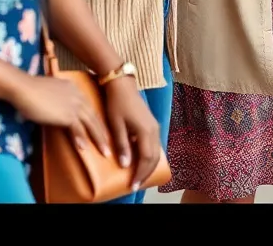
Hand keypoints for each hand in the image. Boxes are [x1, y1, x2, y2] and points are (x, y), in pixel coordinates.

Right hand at [11, 74, 111, 158]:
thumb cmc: (30, 90)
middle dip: (103, 132)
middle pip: (94, 116)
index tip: (101, 130)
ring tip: (105, 153)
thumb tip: (56, 109)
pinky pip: (77, 130)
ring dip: (99, 139)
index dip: (95, 120)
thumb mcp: (50, 93)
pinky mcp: (67, 115)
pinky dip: (81, 140)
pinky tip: (85, 150)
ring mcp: (74, 106)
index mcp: (74, 90)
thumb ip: (57, 99)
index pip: (89, 107)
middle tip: (110, 145)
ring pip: (91, 124)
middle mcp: (78, 96)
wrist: (24, 88)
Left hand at [102, 77, 162, 192]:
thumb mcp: (116, 125)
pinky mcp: (152, 125)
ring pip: (156, 152)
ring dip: (148, 166)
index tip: (132, 186)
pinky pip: (154, 146)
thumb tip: (125, 165)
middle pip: (154, 158)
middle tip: (135, 186)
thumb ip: (122, 145)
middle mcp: (154, 130)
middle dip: (146, 173)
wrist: (122, 85)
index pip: (146, 159)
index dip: (140, 174)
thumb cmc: (117, 104)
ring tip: (139, 177)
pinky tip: (141, 162)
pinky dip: (149, 157)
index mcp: (146, 131)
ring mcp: (155, 127)